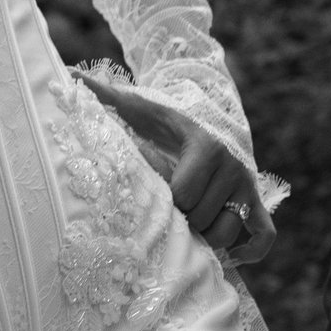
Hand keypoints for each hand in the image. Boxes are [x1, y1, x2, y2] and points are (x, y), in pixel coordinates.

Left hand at [76, 73, 276, 263]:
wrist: (210, 119)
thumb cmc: (165, 118)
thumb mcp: (139, 106)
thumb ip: (106, 95)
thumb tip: (65, 73)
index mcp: (205, 146)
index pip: (184, 196)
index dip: (164, 202)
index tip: (154, 190)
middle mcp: (233, 167)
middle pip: (201, 218)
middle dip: (180, 218)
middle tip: (168, 207)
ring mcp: (247, 187)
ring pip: (225, 232)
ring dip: (203, 235)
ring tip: (187, 223)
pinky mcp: (258, 202)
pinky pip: (264, 235)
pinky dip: (251, 251)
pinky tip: (231, 257)